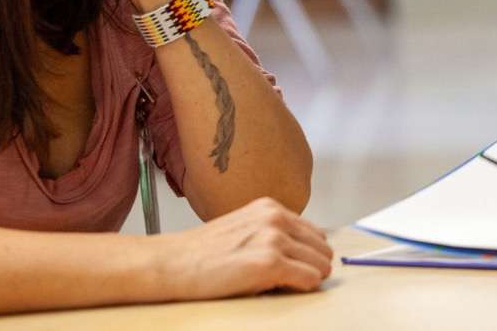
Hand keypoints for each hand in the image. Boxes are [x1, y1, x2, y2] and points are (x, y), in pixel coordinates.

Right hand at [155, 197, 332, 297]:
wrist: (173, 263)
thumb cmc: (203, 252)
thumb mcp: (245, 228)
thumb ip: (273, 233)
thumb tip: (302, 253)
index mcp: (271, 208)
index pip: (315, 232)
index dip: (309, 254)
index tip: (300, 266)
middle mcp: (276, 218)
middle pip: (323, 248)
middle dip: (313, 266)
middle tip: (294, 280)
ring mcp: (274, 239)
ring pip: (321, 265)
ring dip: (309, 278)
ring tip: (284, 285)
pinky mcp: (270, 263)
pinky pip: (310, 280)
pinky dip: (303, 288)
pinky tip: (283, 289)